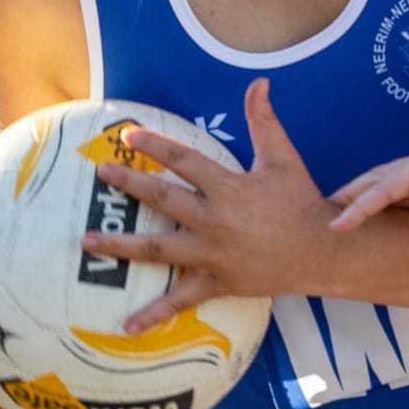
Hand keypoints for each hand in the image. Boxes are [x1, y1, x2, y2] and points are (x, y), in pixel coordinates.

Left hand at [93, 78, 310, 326]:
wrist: (320, 252)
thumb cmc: (301, 201)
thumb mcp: (282, 158)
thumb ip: (264, 121)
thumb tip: (259, 82)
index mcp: (228, 187)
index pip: (183, 160)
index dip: (155, 145)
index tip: (129, 136)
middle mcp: (214, 220)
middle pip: (162, 200)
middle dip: (128, 184)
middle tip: (101, 173)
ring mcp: (211, 255)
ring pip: (157, 249)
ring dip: (119, 245)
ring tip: (87, 240)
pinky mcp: (215, 283)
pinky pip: (179, 301)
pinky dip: (152, 315)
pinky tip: (126, 326)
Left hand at [328, 117, 408, 294]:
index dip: (390, 213)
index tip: (372, 230)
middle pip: (385, 191)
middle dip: (361, 206)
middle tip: (336, 225)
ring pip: (376, 188)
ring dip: (351, 205)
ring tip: (326, 223)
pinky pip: (383, 188)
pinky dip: (360, 205)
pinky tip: (340, 221)